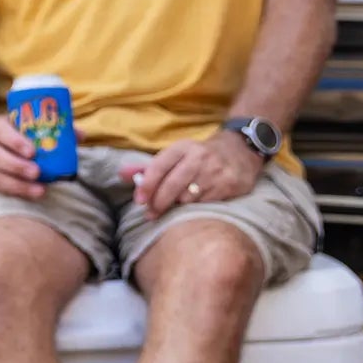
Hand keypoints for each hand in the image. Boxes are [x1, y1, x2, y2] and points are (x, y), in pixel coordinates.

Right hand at [0, 113, 43, 198]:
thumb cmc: (12, 133)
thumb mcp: (22, 124)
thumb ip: (48, 129)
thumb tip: (77, 136)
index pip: (3, 133)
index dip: (16, 143)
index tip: (32, 152)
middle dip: (17, 166)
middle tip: (37, 172)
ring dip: (18, 185)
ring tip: (39, 190)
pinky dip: (16, 192)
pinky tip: (32, 194)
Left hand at [134, 130, 260, 216]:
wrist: (240, 151)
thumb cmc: (199, 156)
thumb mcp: (176, 155)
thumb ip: (148, 166)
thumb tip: (121, 174)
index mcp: (182, 148)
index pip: (159, 166)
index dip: (146, 185)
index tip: (139, 200)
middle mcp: (199, 157)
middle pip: (172, 185)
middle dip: (158, 202)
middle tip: (150, 214)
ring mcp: (216, 171)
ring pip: (188, 197)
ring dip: (176, 207)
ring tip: (172, 210)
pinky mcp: (229, 185)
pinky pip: (206, 203)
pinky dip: (195, 208)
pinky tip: (192, 208)